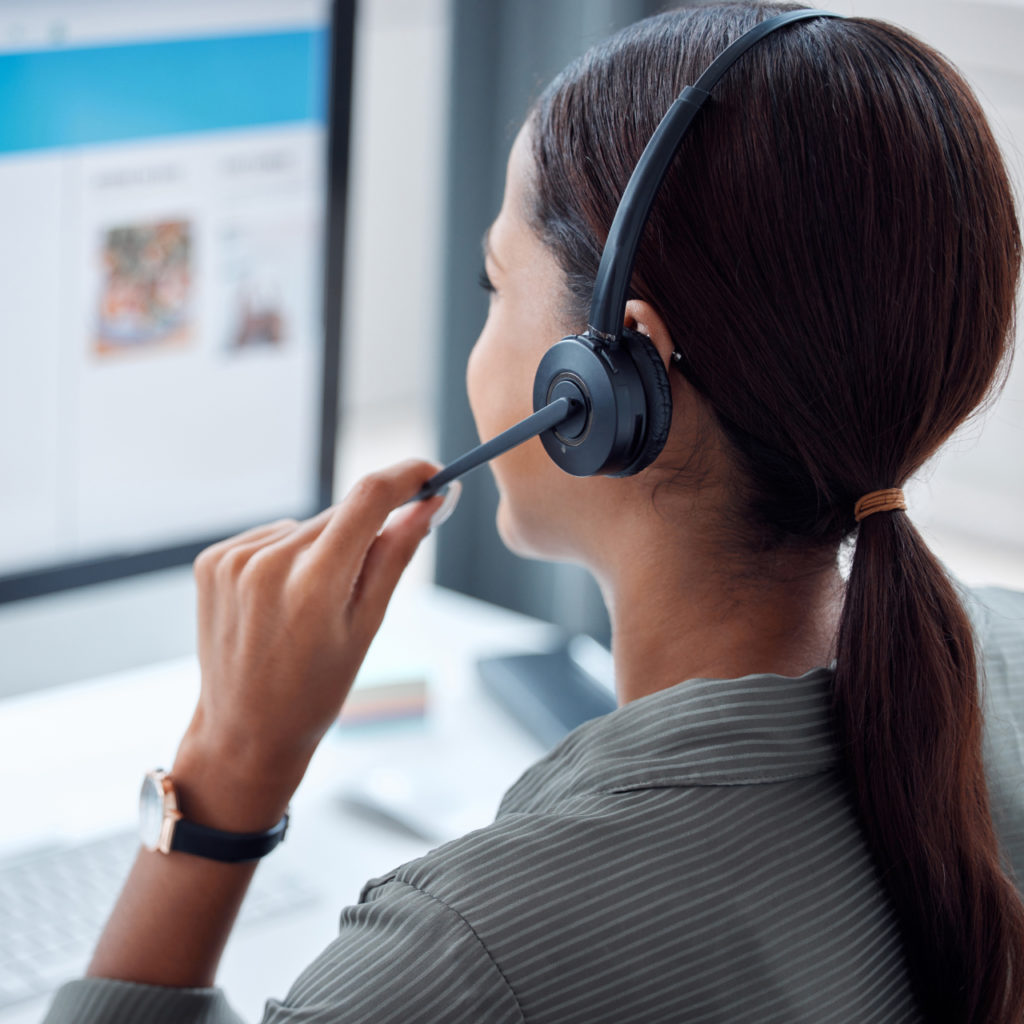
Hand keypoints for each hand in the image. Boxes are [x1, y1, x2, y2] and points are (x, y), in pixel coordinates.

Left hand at [172, 460, 442, 830]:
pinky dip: (287, 557)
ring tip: (311, 606)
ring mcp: (233, 561)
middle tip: (362, 584)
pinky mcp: (212, 561)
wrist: (244, 731)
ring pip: (307, 527)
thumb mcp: (368, 626)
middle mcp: (268, 564)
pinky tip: (281, 600)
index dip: (406, 476)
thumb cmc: (315, 690)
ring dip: (324, 548)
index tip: (431, 475)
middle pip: (340, 515)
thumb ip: (396, 555)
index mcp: (314, 585)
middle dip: (366, 533)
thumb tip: (429, 504)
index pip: (369, 498)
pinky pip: (272, 537)